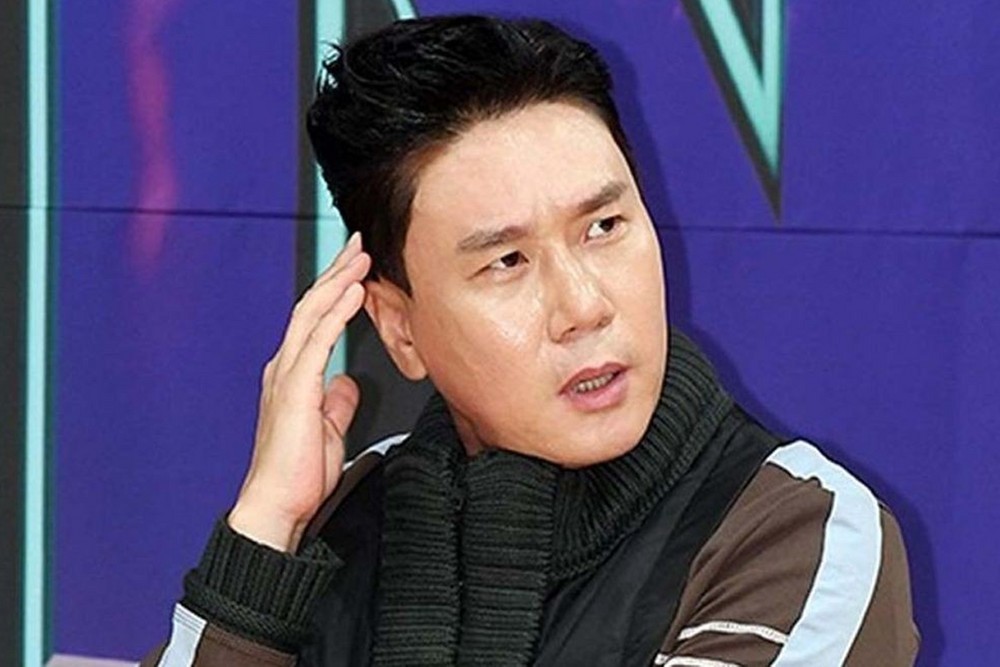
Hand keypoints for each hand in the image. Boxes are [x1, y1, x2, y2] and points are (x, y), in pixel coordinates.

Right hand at [228, 232, 369, 551]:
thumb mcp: (328, 430)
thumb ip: (336, 402)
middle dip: (337, 272)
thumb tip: (346, 382)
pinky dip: (337, 311)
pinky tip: (354, 291)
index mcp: (293, 375)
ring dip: (339, 281)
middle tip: (358, 244)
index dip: (336, 289)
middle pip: (312, 306)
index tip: (357, 266)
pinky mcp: (296, 389)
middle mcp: (285, 367)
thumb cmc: (298, 476)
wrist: (276, 507)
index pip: (315, 320)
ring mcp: (287, 375)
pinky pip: (318, 340)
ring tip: (360, 256)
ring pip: (312, 313)